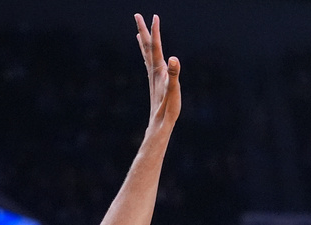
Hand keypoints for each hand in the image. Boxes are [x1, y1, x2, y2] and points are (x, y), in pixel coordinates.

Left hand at [135, 14, 180, 131]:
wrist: (158, 124)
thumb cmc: (167, 109)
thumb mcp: (173, 90)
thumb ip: (173, 74)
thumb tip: (173, 58)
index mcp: (158, 70)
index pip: (156, 46)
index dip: (155, 31)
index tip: (154, 16)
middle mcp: (153, 71)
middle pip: (147, 47)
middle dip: (143, 30)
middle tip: (137, 15)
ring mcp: (153, 77)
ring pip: (146, 56)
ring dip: (143, 43)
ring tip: (138, 33)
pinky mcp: (154, 83)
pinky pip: (149, 65)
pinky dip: (147, 57)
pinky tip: (148, 58)